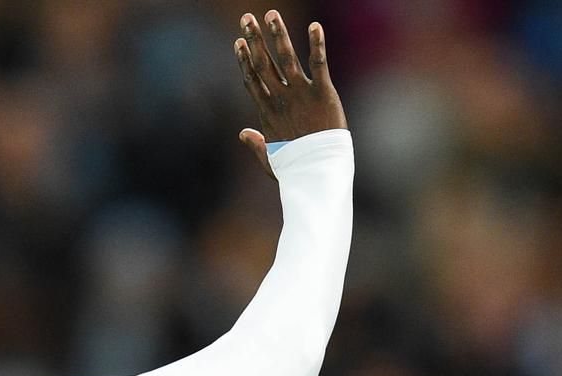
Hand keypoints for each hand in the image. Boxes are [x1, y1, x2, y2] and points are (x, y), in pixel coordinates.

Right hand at [234, 10, 346, 178]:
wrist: (317, 173)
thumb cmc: (295, 170)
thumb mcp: (270, 159)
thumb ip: (256, 144)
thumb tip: (243, 132)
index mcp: (268, 112)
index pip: (252, 79)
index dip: (245, 59)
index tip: (239, 42)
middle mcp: (281, 98)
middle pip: (263, 64)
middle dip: (254, 39)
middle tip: (246, 18)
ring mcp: (301, 94)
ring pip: (286, 58)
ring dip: (278, 35)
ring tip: (271, 14)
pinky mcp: (322, 93)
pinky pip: (319, 63)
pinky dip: (317, 44)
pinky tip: (314, 25)